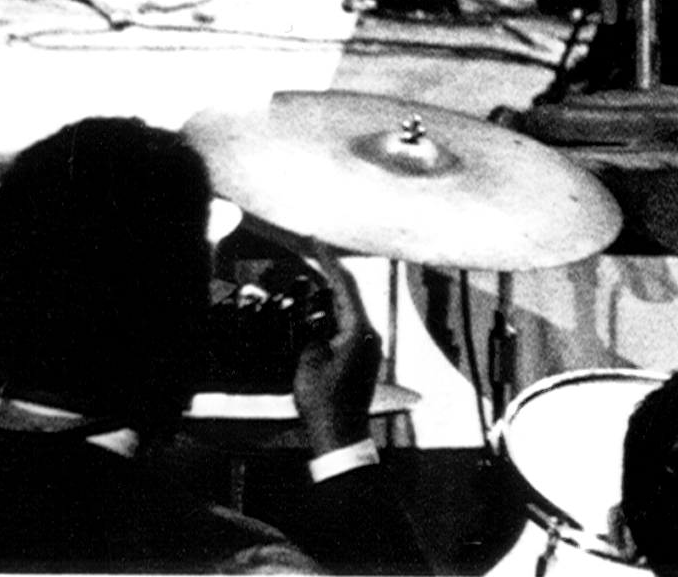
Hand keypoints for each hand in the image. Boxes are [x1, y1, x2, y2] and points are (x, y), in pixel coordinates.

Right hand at [285, 243, 381, 455]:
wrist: (340, 435)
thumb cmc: (323, 403)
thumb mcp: (308, 364)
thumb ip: (313, 335)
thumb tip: (318, 324)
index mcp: (358, 331)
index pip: (344, 286)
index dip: (327, 261)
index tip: (315, 243)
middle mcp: (370, 335)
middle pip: (348, 295)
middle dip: (328, 276)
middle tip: (309, 255)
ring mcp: (369, 347)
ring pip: (347, 312)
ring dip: (328, 300)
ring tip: (307, 285)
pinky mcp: (363, 358)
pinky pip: (346, 329)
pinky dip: (331, 319)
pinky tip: (315, 318)